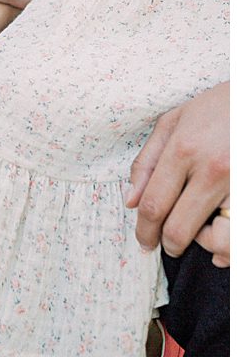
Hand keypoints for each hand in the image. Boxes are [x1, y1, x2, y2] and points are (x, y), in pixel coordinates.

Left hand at [126, 82, 228, 259]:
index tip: (144, 241)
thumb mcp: (173, 122)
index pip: (154, 204)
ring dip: (204, 245)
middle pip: (180, 228)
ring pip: (218, 241)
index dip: (144, 230)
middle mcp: (212, 169)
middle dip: (168, 244)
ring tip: (200, 232)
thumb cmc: (214, 109)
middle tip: (166, 244)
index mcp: (184, 149)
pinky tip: (223, 238)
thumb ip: (147, 162)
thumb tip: (130, 201)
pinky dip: (230, 247)